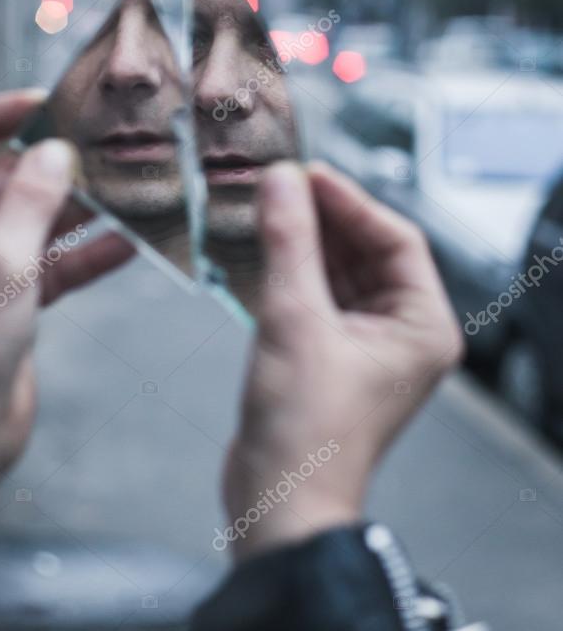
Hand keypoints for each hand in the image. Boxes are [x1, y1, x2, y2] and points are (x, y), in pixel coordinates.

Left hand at [0, 91, 132, 552]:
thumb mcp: (1, 261)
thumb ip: (33, 200)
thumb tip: (57, 150)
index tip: (44, 102)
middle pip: (6, 182)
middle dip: (54, 167)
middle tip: (104, 147)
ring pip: (37, 221)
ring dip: (80, 210)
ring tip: (128, 189)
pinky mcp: (14, 301)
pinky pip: (56, 264)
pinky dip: (88, 254)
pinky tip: (130, 242)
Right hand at [222, 161, 462, 558]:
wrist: (277, 502)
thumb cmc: (307, 434)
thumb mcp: (295, 320)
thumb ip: (288, 243)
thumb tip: (281, 181)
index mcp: (421, 326)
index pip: (396, 238)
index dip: (351, 202)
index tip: (308, 175)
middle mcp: (400, 333)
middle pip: (364, 251)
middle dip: (322, 218)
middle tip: (279, 186)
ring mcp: (362, 345)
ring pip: (336, 271)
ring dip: (301, 242)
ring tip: (264, 209)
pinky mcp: (326, 354)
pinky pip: (313, 295)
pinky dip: (287, 271)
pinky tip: (257, 250)